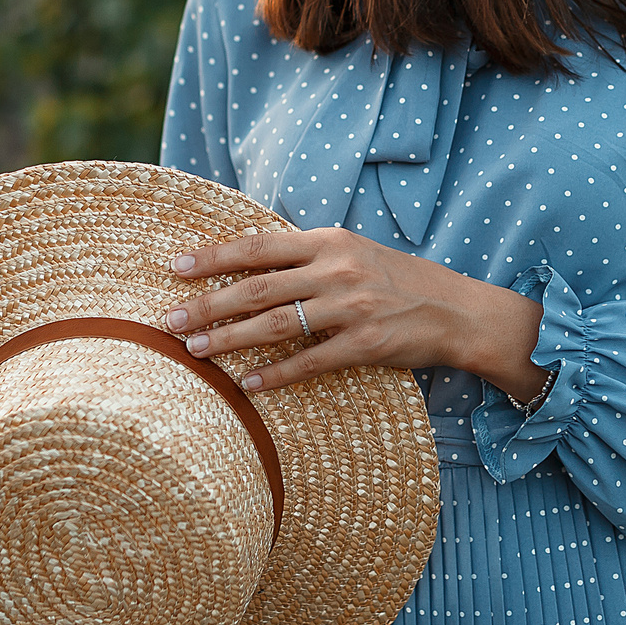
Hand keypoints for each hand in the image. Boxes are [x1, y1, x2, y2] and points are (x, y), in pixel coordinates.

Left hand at [160, 226, 545, 403]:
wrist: (457, 310)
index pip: (259, 246)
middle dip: (207, 305)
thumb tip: (249, 261)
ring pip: (276, 325)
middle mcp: (337, 270)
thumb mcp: (353, 252)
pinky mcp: (366, 344)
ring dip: (229, 339)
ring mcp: (352, 308)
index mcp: (330, 241)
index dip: (213, 256)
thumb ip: (307, 255)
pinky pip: (310, 362)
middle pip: (257, 288)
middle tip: (167, 320)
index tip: (175, 266)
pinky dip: (275, 374)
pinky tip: (246, 384)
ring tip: (194, 351)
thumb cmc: (398, 280)